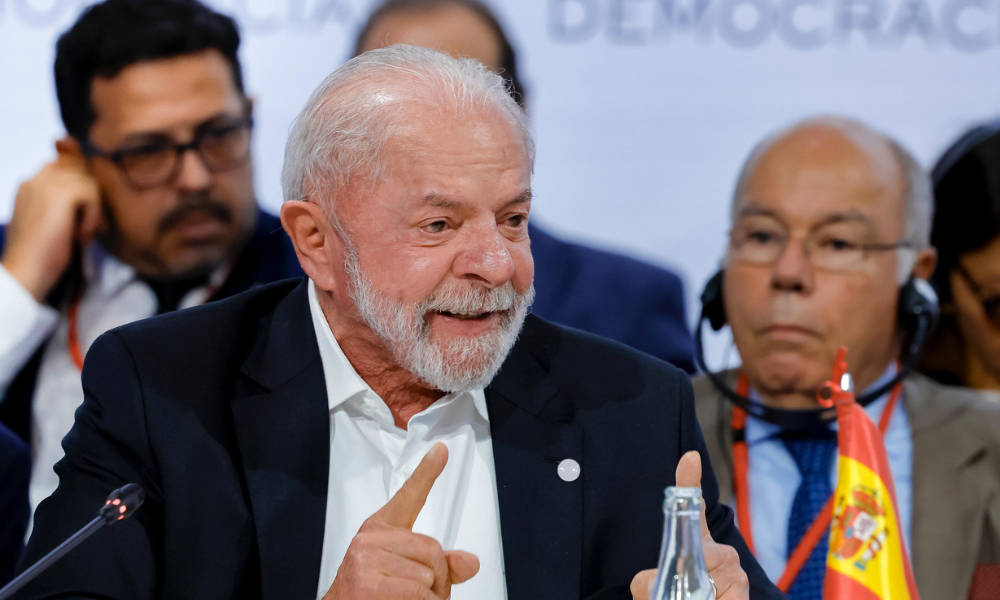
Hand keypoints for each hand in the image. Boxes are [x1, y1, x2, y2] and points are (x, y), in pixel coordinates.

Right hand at [1, 140, 103, 300]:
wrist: (26, 271)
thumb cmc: (41, 254)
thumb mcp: (56, 222)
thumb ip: (69, 205)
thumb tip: (93, 196)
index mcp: (31, 185)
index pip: (64, 164)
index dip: (82, 185)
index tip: (86, 214)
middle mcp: (35, 179)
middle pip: (79, 169)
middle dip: (90, 197)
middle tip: (88, 227)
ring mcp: (45, 183)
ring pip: (88, 182)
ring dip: (92, 210)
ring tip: (82, 234)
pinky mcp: (59, 193)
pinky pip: (91, 194)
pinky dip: (92, 216)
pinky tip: (80, 235)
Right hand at [322, 443, 479, 599]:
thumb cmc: (369, 593)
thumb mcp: (403, 572)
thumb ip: (439, 564)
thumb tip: (471, 563)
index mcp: (380, 529)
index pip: (407, 495)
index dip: (426, 472)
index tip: (441, 450)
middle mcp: (370, 540)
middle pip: (433, 550)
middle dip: (437, 580)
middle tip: (422, 594)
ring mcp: (366, 560)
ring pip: (428, 578)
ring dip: (428, 598)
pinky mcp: (367, 585)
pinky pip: (418, 595)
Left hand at [630, 451, 749, 599]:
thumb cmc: (671, 595)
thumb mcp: (648, 588)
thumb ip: (646, 583)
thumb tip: (654, 584)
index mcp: (695, 545)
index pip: (692, 509)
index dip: (689, 481)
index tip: (690, 457)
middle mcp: (720, 554)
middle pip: (703, 557)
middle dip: (686, 578)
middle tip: (682, 590)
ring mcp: (736, 573)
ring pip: (713, 582)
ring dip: (697, 597)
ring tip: (695, 599)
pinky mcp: (743, 593)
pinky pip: (728, 599)